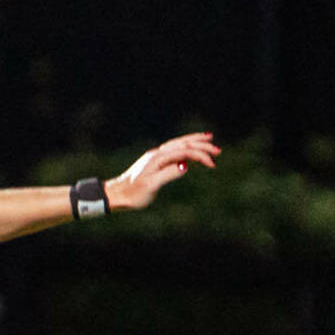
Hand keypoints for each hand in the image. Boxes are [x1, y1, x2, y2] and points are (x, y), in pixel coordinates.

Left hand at [103, 132, 221, 211]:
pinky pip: (173, 150)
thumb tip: (185, 165)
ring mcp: (155, 156)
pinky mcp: (154, 162)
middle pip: (182, 143)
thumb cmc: (133, 194)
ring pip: (178, 144)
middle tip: (218, 150)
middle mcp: (157, 154)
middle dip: (201, 145)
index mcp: (158, 158)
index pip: (184, 152)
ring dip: (193, 141)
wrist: (116, 194)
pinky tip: (189, 150)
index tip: (213, 165)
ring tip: (208, 139)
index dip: (200, 156)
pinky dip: (184, 147)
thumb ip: (168, 174)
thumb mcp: (151, 186)